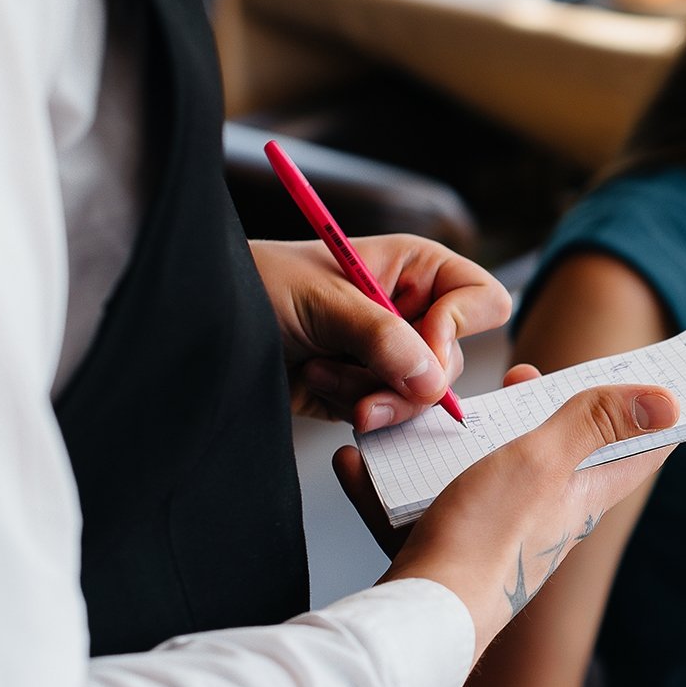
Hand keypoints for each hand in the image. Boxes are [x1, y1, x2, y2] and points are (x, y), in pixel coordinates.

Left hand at [249, 236, 511, 430]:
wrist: (204, 328)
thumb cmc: (258, 285)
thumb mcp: (322, 301)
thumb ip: (381, 338)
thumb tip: (433, 383)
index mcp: (415, 269)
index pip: (481, 299)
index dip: (459, 327)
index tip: (420, 349)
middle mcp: (412, 312)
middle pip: (453, 361)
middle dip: (404, 378)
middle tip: (362, 385)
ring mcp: (389, 356)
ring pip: (421, 397)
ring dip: (368, 394)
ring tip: (320, 372)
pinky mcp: (365, 391)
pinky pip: (387, 417)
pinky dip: (351, 408)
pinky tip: (315, 384)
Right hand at [345, 372, 678, 648]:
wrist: (422, 618)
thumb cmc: (487, 539)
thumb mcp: (546, 462)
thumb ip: (595, 424)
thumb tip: (670, 402)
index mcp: (582, 494)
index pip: (638, 451)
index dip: (650, 413)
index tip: (657, 380)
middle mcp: (546, 516)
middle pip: (558, 453)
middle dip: (541, 409)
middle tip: (521, 376)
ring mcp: (494, 535)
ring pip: (483, 475)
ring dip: (459, 440)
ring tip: (436, 412)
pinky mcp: (445, 549)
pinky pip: (416, 507)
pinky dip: (390, 484)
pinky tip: (360, 463)